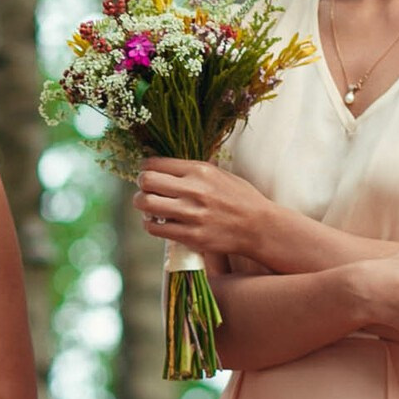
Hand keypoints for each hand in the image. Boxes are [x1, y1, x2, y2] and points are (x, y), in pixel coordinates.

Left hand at [133, 159, 267, 256]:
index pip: (155, 163)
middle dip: (141, 185)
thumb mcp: (219, 174)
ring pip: (146, 204)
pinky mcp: (191, 236)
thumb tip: (162, 167)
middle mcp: (194, 189)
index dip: (145, 168)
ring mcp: (192, 214)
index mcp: (200, 170)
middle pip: (146, 181)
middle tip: (145, 190)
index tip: (147, 174)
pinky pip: (155, 228)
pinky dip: (151, 224)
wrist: (258, 227)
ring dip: (142, 205)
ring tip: (149, 207)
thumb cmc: (239, 198)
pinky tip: (158, 222)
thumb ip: (192, 170)